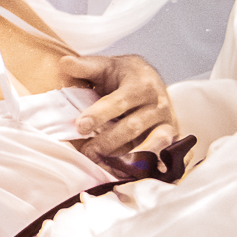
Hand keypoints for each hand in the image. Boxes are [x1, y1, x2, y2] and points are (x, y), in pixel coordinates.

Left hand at [60, 52, 177, 159]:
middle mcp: (158, 103)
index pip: (119, 101)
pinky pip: (161, 155)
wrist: (152, 82)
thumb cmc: (124, 76)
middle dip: (107, 141)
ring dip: (125, 157)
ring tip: (103, 164)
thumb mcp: (106, 66)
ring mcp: (166, 122)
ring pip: (149, 144)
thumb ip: (85, 67)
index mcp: (141, 83)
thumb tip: (65, 64)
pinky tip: (129, 173)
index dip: (99, 114)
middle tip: (86, 151)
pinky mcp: (171, 139)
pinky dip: (148, 165)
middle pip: (132, 127)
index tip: (80, 126)